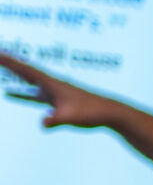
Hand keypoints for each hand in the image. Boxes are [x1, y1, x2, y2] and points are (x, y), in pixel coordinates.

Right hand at [0, 52, 120, 130]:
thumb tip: (44, 123)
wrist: (109, 113)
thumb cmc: (91, 112)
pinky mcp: (56, 101)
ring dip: (13, 76)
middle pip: (25, 71)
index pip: (26, 70)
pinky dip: (21, 92)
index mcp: (53, 83)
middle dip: (10, 64)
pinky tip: (11, 94)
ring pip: (28, 82)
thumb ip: (55, 120)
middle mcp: (52, 84)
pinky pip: (33, 95)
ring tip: (0, 69)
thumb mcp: (70, 117)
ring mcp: (53, 92)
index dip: (10, 62)